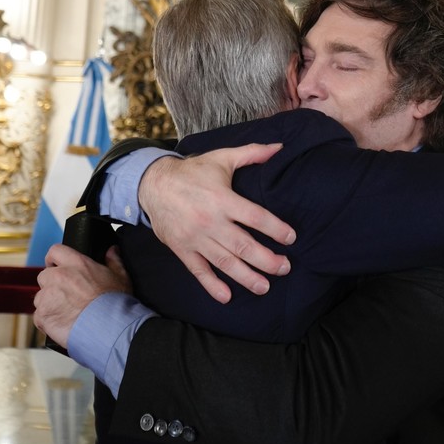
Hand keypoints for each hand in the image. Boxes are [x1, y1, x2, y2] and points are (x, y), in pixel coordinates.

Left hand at [34, 243, 130, 349]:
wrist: (107, 328)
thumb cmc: (114, 303)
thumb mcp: (120, 277)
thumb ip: (114, 260)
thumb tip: (112, 251)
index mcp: (76, 264)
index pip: (55, 251)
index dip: (54, 258)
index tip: (55, 265)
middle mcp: (59, 277)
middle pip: (44, 276)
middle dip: (51, 284)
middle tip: (65, 295)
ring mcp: (48, 296)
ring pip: (40, 298)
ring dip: (49, 304)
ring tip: (66, 313)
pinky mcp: (43, 315)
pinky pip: (39, 317)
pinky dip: (48, 321)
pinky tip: (62, 324)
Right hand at [138, 142, 294, 302]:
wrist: (153, 184)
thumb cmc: (192, 171)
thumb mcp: (222, 158)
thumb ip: (252, 153)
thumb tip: (279, 147)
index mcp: (222, 198)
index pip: (255, 217)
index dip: (276, 228)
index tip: (291, 238)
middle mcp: (210, 220)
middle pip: (243, 245)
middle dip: (267, 260)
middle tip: (285, 268)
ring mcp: (195, 237)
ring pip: (225, 262)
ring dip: (246, 276)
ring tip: (265, 287)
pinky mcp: (182, 249)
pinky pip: (198, 270)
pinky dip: (212, 285)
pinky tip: (227, 296)